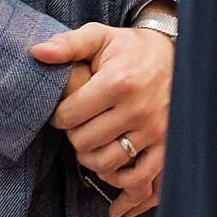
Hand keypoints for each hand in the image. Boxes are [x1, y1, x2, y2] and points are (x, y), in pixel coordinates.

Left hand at [32, 22, 172, 216]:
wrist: (180, 56)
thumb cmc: (131, 49)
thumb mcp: (100, 37)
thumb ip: (67, 45)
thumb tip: (36, 53)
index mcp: (118, 82)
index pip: (68, 116)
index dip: (58, 116)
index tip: (65, 110)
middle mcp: (137, 109)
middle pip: (83, 141)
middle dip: (74, 135)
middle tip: (80, 123)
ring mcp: (154, 129)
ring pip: (105, 162)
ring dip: (91, 157)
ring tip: (92, 142)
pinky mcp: (166, 143)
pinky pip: (139, 176)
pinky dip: (120, 178)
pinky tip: (110, 167)